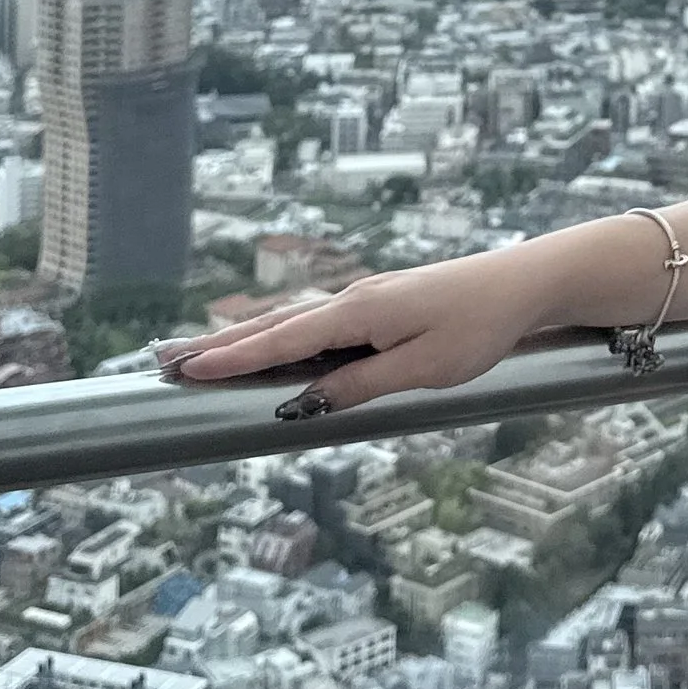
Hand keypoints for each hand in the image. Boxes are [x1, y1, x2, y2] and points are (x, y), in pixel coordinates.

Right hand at [153, 253, 541, 414]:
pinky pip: (315, 321)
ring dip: (243, 337)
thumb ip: (359, 385)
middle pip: (272, 325)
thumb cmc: (479, 327)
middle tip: (164, 362)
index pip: (281, 340)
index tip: (184, 370)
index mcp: (358, 312)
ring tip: (198, 353)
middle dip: (219, 345)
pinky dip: (278, 332)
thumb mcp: (421, 368)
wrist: (523, 284)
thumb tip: (301, 404)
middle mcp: (352, 299)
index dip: (231, 359)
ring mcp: (364, 298)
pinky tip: (267, 343)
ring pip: (291, 321)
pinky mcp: (379, 304)